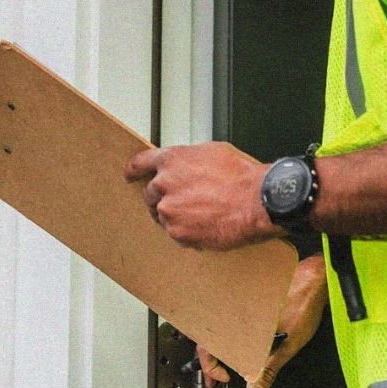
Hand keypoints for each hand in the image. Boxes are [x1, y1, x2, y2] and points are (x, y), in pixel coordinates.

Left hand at [124, 142, 280, 249]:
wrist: (256, 201)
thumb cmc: (241, 177)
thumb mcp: (213, 153)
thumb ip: (190, 160)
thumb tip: (187, 165)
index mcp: (172, 160)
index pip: (140, 163)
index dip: (134, 170)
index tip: (130, 175)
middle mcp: (164, 184)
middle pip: (151, 194)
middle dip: (164, 198)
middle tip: (185, 202)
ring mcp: (169, 210)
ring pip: (164, 216)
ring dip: (178, 216)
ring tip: (203, 215)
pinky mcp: (178, 233)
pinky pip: (176, 234)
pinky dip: (188, 233)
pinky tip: (207, 227)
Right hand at [196, 254, 328, 387]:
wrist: (314, 278)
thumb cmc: (303, 305)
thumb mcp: (288, 343)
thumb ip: (269, 368)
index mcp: (237, 321)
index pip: (208, 346)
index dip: (211, 366)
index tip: (225, 378)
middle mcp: (233, 310)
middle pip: (209, 337)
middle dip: (209, 360)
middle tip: (213, 379)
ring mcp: (240, 303)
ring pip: (219, 327)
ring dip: (218, 348)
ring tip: (223, 366)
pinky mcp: (249, 299)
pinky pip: (232, 318)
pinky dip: (231, 335)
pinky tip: (238, 344)